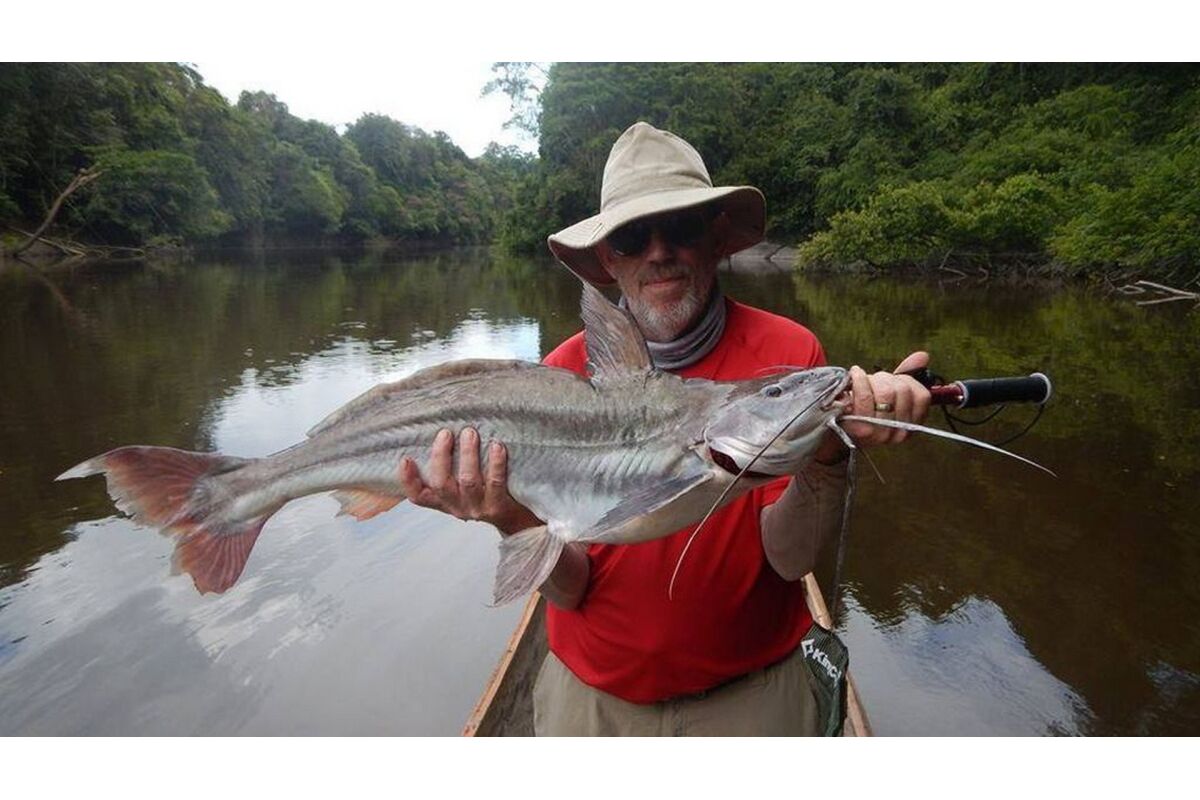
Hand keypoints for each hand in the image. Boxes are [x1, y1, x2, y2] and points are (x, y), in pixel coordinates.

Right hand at [398, 427, 542, 535]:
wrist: (517, 518)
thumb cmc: (485, 491)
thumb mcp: (462, 485)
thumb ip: (450, 467)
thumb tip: (444, 430)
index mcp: (444, 501)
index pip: (418, 496)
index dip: (408, 480)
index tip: (405, 458)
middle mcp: (457, 507)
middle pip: (441, 484)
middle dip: (441, 456)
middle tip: (446, 433)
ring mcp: (477, 508)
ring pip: (467, 481)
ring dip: (468, 454)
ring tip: (470, 433)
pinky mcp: (498, 507)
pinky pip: (495, 482)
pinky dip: (495, 462)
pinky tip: (496, 446)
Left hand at [812, 351, 932, 461]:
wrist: (835, 428)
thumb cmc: (864, 408)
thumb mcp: (888, 391)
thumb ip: (907, 374)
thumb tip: (922, 356)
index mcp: (911, 426)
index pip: (921, 396)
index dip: (907, 381)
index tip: (894, 380)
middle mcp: (899, 433)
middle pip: (902, 391)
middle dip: (887, 379)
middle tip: (874, 380)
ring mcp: (881, 432)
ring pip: (887, 392)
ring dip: (874, 380)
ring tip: (863, 381)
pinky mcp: (862, 429)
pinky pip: (866, 396)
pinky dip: (860, 381)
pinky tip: (855, 375)